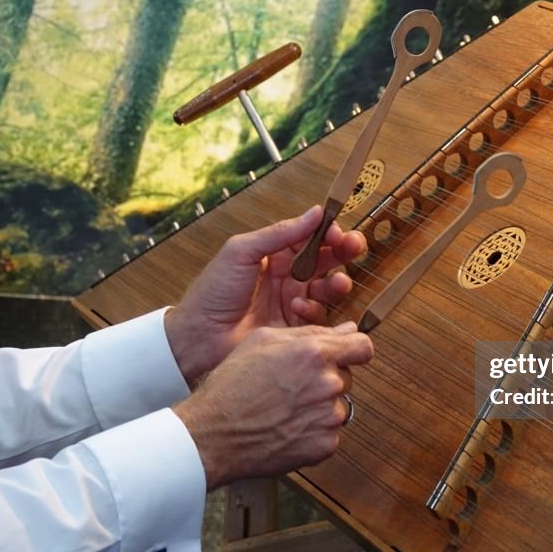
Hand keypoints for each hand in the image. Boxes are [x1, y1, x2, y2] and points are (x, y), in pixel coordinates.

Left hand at [165, 206, 365, 386]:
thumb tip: (315, 213)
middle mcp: (286, 276)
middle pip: (326, 260)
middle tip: (353, 249)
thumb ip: (280, 233)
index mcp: (273, 254)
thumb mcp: (242, 252)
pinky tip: (298, 307)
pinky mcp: (294, 328)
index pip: (310, 237)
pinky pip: (318, 317)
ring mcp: (291, 302)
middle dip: (343, 253)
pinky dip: (314, 309)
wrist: (199, 338)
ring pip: (327, 288)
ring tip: (336, 283)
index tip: (339, 233)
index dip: (328, 233)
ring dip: (337, 282)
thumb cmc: (212, 292)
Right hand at [173, 323, 372, 488]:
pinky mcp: (324, 446)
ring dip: (319, 406)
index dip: (353, 349)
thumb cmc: (232, 385)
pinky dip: (312, 432)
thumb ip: (310, 332)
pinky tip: (285, 427)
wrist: (214, 434)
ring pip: (337, 406)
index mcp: (314, 354)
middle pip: (346, 376)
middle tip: (293, 385)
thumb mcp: (262, 341)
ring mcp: (328, 418)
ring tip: (284, 408)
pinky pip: (329, 433)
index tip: (345, 354)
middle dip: (327, 378)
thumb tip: (347, 329)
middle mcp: (328, 384)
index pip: (363, 347)